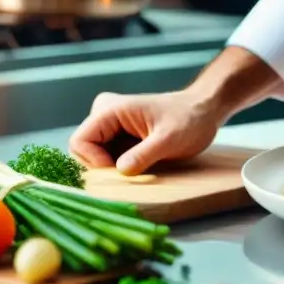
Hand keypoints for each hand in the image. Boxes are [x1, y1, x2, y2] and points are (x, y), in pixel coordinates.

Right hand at [68, 46, 281, 174]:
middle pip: (84, 151)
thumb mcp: (169, 140)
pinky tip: (140, 167)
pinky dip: (118, 167)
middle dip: (102, 168)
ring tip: (140, 168)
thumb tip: (120, 171)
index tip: (120, 173)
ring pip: (95, 156)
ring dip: (112, 169)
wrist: (204, 111)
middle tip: (131, 174)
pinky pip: (107, 157)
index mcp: (110, 109)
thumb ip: (144, 154)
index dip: (94, 163)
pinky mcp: (118, 135)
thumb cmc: (189, 120)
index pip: (80, 142)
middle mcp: (104, 114)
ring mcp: (110, 125)